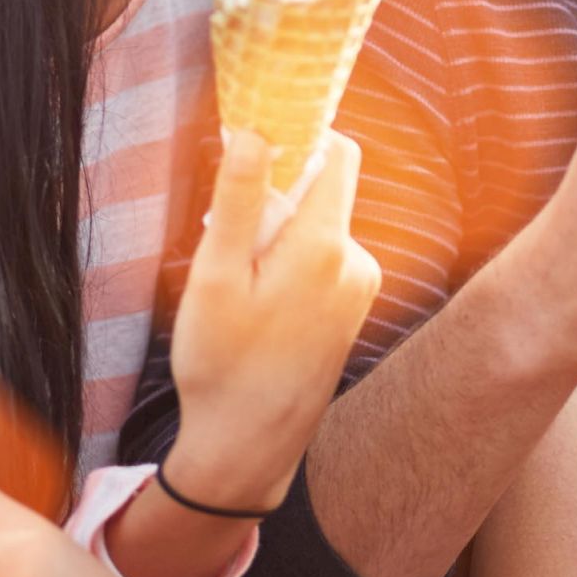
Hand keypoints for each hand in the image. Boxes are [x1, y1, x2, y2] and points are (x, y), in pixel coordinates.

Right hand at [163, 130, 381, 511]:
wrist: (250, 446)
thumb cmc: (223, 364)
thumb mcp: (216, 278)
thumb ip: (240, 200)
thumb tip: (255, 130)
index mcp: (326, 245)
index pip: (338, 152)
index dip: (301, 133)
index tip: (256, 139)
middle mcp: (357, 259)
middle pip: (324, 189)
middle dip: (277, 194)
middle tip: (228, 235)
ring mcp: (360, 284)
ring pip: (319, 226)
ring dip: (280, 233)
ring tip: (238, 283)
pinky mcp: (354, 305)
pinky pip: (324, 258)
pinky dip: (292, 261)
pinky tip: (260, 305)